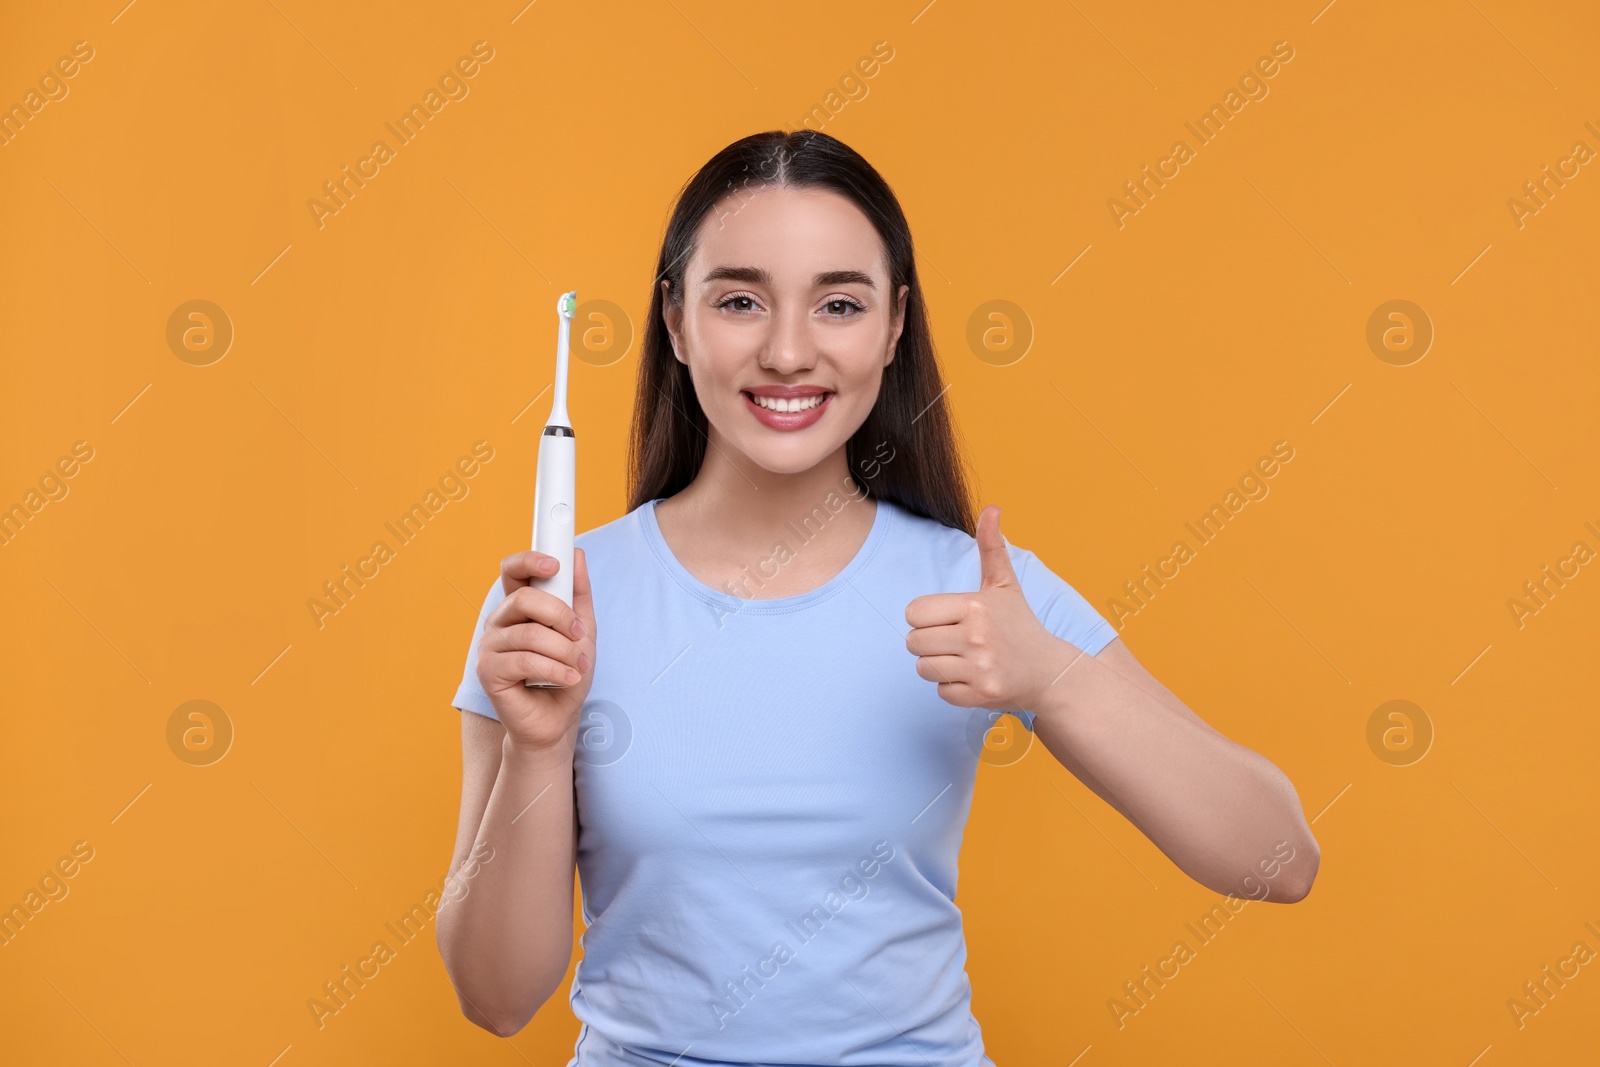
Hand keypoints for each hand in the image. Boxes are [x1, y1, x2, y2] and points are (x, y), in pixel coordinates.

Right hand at [475, 546, 596, 751]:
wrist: (557, 719)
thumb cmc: (565, 673)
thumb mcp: (582, 631)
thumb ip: (578, 594)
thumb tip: (576, 555)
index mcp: (517, 607)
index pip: (512, 570)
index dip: (529, 561)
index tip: (555, 565)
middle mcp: (498, 622)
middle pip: (524, 599)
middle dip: (560, 616)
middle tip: (579, 635)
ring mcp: (489, 646)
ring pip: (530, 634)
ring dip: (564, 651)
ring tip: (578, 666)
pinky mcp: (487, 672)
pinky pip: (524, 661)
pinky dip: (555, 670)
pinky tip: (568, 679)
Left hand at [904, 504, 1079, 712]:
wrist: (1050, 671)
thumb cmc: (1020, 625)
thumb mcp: (1005, 584)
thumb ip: (992, 547)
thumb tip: (992, 508)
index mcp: (975, 606)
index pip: (913, 613)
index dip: (925, 618)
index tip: (947, 620)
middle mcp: (976, 637)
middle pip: (913, 642)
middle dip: (929, 643)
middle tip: (955, 641)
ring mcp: (979, 668)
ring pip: (923, 668)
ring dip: (938, 665)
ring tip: (963, 659)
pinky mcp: (980, 695)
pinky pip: (940, 691)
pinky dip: (952, 688)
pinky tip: (973, 677)